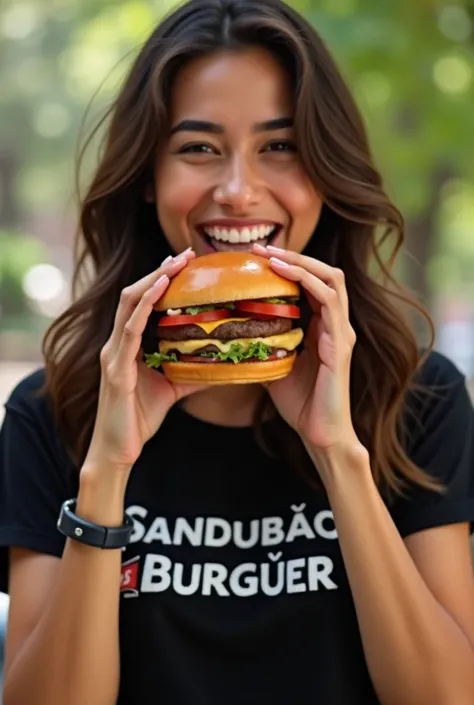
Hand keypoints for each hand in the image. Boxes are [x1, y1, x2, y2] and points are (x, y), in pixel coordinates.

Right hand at [84, 248, 206, 474]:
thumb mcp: (174, 388)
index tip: (187, 263)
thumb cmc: (140, 418)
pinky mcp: (115, 368)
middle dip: (160, 271)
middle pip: (135, 293)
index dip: (162, 279)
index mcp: (129, 344)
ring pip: (129, 303)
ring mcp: (114, 353)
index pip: (144, 301)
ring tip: (176, 263)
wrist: (118, 450)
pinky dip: (144, 306)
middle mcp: (117, 342)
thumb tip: (225, 363)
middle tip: (188, 253)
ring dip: (153, 280)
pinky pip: (129, 330)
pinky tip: (160, 290)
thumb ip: (194, 372)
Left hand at [254, 243, 363, 460]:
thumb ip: (262, 345)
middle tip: (261, 248)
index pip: (312, 284)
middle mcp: (336, 324)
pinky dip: (307, 282)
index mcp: (322, 327)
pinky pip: (329, 302)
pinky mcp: (340, 344)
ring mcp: (341, 332)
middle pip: (324, 273)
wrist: (319, 433)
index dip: (288, 266)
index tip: (257, 257)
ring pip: (331, 279)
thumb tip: (230, 333)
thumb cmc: (299, 402)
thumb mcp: (273, 365)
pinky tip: (283, 274)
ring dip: (301, 263)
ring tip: (271, 255)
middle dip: (294, 256)